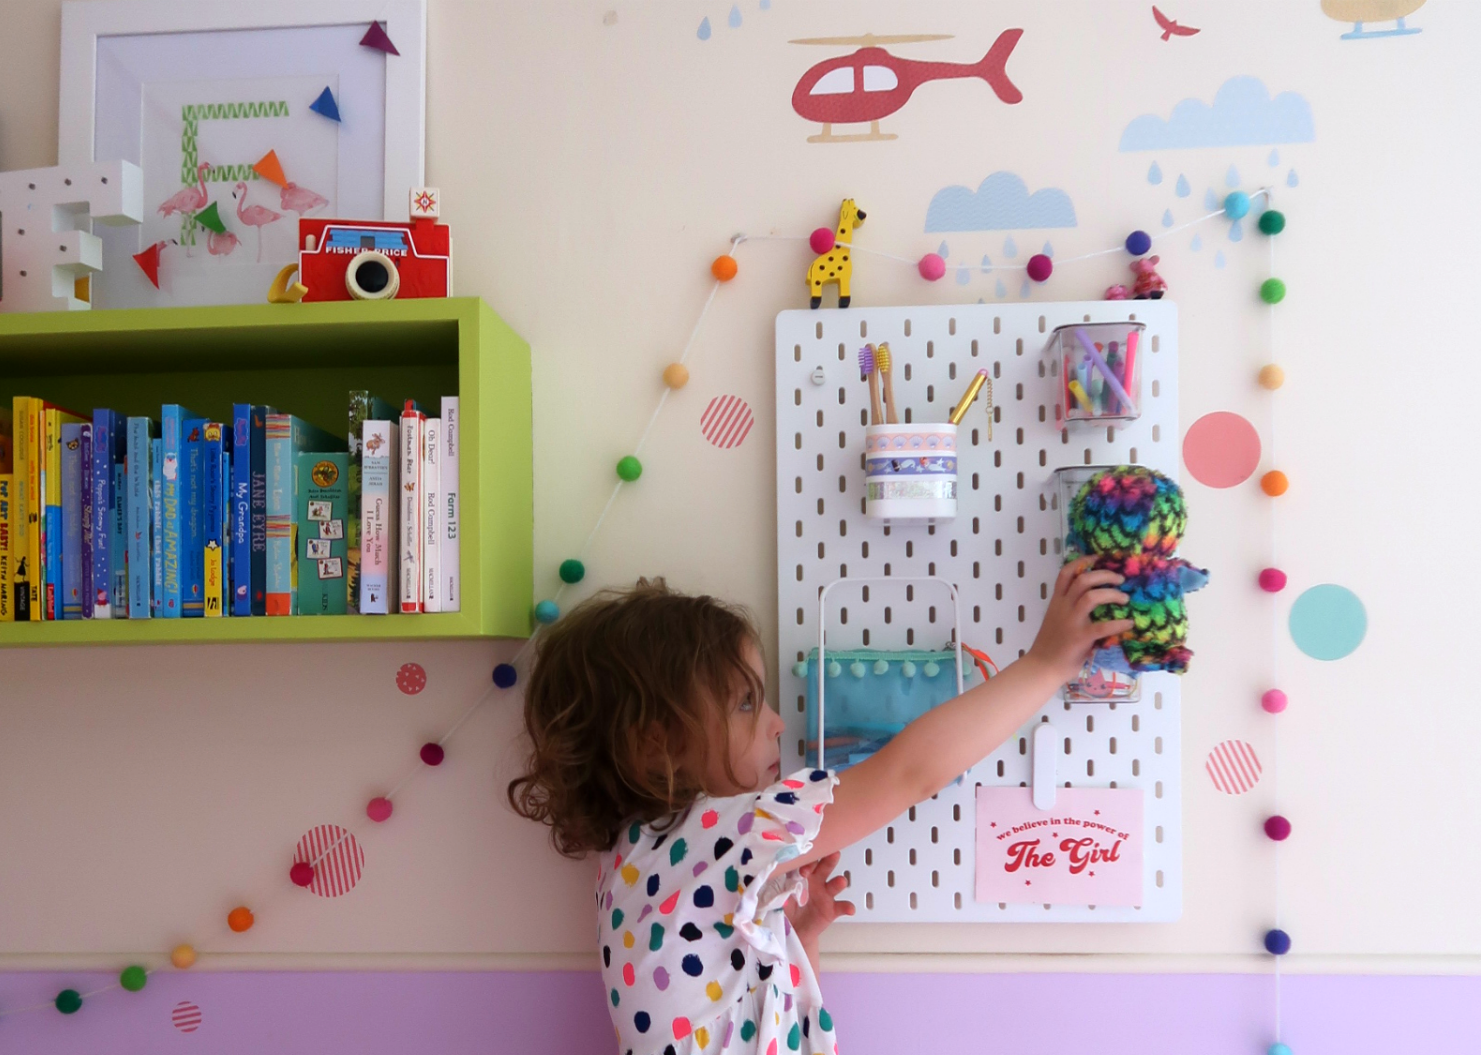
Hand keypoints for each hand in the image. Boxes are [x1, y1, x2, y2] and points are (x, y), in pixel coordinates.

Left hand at [783, 852, 853, 949]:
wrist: (795, 931)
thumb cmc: (788, 909)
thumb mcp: (781, 896)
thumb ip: (780, 887)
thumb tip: (775, 878)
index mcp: (804, 876)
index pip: (808, 863)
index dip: (807, 862)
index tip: (803, 869)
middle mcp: (817, 882)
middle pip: (825, 867)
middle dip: (828, 861)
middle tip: (832, 855)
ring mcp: (826, 896)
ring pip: (835, 884)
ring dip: (839, 881)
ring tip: (841, 882)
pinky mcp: (832, 910)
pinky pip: (842, 907)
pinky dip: (847, 907)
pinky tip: (850, 909)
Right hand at [1025, 557, 1133, 683]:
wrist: (1042, 667)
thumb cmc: (1050, 646)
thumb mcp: (1056, 620)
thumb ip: (1070, 610)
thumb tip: (1095, 604)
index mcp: (1057, 602)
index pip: (1066, 574)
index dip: (1082, 561)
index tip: (1098, 558)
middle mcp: (1063, 607)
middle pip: (1083, 579)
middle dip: (1103, 575)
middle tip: (1119, 579)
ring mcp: (1071, 622)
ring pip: (1091, 596)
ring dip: (1111, 594)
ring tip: (1124, 598)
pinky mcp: (1080, 638)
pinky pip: (1102, 627)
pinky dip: (1118, 623)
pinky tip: (1129, 623)